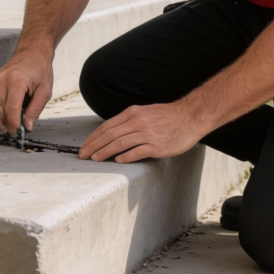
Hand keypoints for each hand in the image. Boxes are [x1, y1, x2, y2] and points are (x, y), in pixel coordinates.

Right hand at [0, 51, 52, 133]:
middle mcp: (0, 80)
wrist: (31, 53)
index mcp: (16, 81)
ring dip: (1, 119)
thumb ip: (35, 110)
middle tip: (17, 130)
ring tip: (14, 120)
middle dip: (7, 124)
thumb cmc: (40, 70)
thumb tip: (27, 127)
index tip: (17, 133)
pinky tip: (8, 112)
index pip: (10, 109)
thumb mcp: (45, 91)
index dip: (13, 124)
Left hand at [79, 102, 202, 162]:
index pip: (107, 126)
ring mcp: (147, 134)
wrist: (190, 116)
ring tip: (95, 159)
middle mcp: (138, 122)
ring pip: (119, 144)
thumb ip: (130, 121)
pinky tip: (117, 161)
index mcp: (133, 112)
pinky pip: (136, 152)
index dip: (94, 137)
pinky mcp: (157, 145)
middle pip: (109, 135)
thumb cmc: (168, 116)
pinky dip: (125, 157)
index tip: (85, 146)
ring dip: (104, 152)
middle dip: (94, 146)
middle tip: (83, 156)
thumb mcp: (146, 112)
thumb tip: (113, 132)